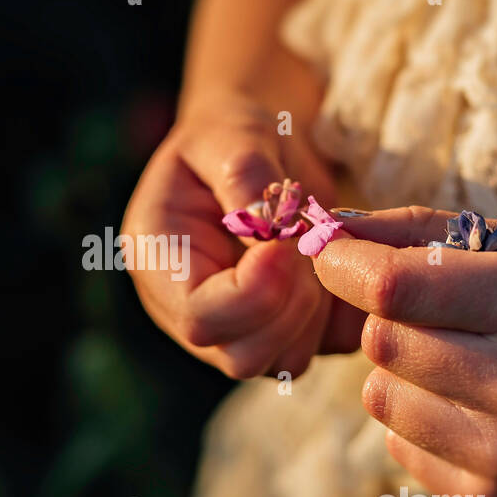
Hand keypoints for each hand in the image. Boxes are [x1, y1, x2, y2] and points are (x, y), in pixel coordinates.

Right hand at [122, 94, 364, 378]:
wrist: (256, 150)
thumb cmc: (233, 135)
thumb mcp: (232, 135)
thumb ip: (244, 177)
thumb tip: (268, 228)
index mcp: (157, 261)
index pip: (199, 317)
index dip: (255, 291)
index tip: (290, 237)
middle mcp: (186, 310)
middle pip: (241, 355)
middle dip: (292, 303)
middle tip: (311, 239)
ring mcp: (233, 330)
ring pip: (285, 362)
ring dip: (318, 308)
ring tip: (318, 246)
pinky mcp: (277, 335)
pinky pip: (321, 349)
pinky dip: (339, 314)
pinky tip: (335, 263)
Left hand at [312, 206, 496, 496]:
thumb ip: (417, 231)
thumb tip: (324, 229)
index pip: (394, 287)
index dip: (343, 266)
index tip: (328, 251)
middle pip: (380, 343)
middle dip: (386, 318)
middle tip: (433, 312)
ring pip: (379, 398)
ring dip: (399, 372)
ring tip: (460, 361)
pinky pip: (398, 447)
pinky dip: (416, 421)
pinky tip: (473, 408)